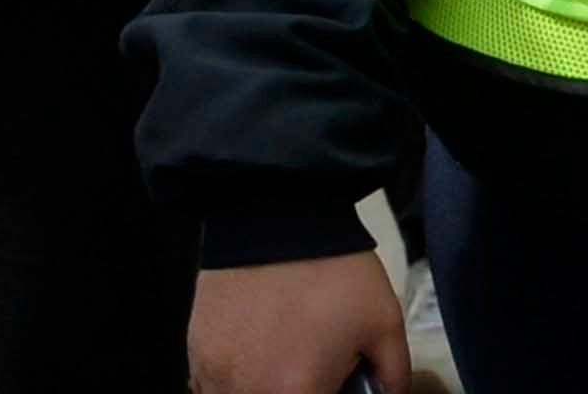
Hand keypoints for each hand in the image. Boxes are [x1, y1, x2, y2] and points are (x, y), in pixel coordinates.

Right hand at [184, 248, 407, 393]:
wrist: (275, 213)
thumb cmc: (333, 271)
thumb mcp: (384, 322)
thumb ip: (393, 376)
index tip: (332, 386)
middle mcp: (249, 392)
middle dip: (296, 390)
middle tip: (310, 372)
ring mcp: (214, 373)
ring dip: (258, 390)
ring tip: (277, 365)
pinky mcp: (194, 349)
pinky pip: (208, 387)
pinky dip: (228, 383)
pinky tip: (247, 360)